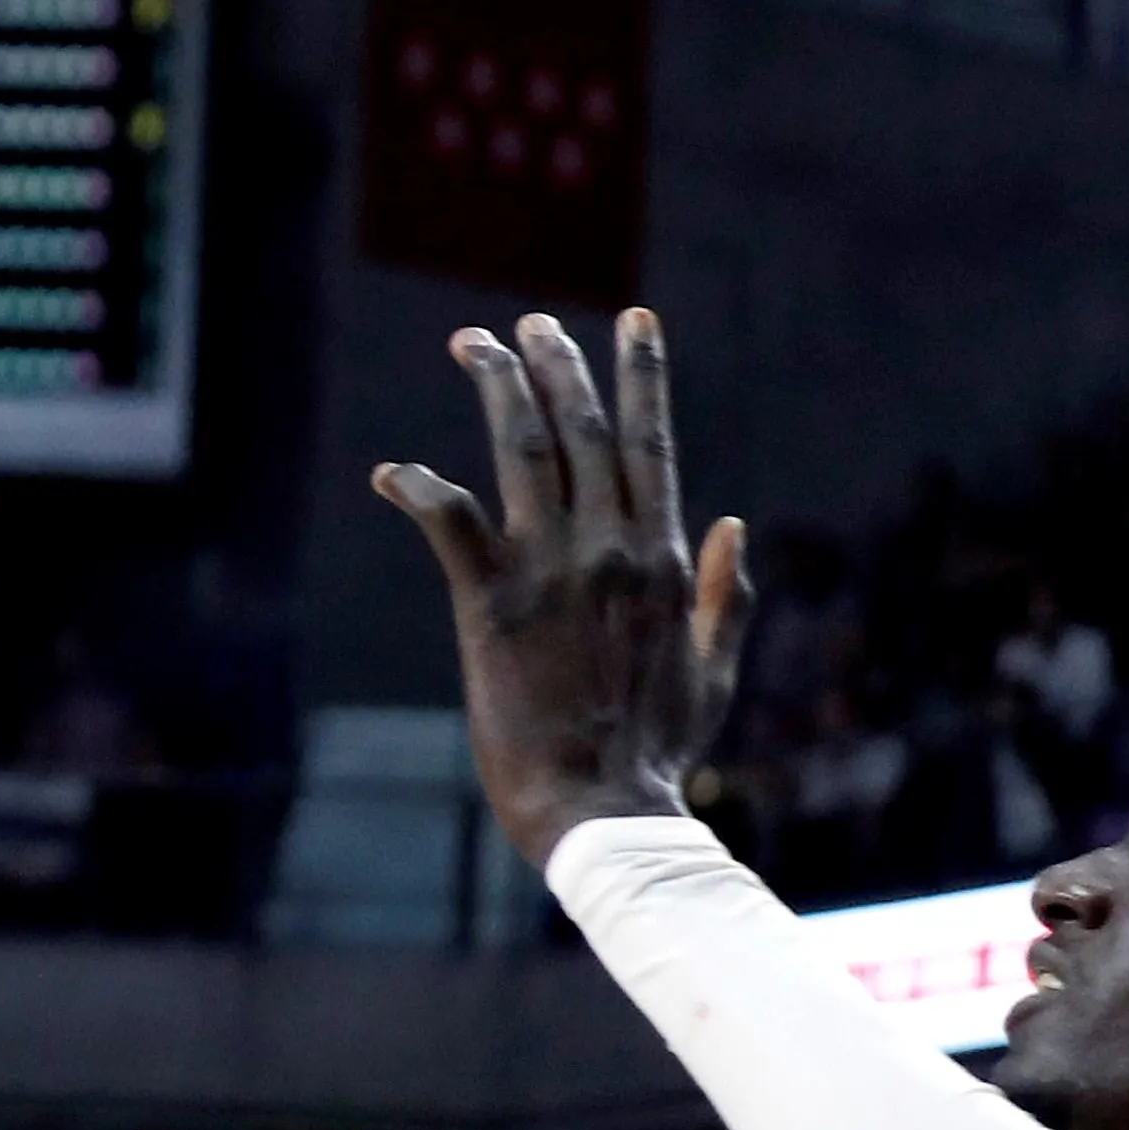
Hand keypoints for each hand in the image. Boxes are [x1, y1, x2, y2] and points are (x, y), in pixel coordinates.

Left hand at [374, 307, 751, 870]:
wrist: (603, 808)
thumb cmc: (658, 749)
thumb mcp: (716, 668)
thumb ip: (726, 595)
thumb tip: (738, 526)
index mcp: (664, 558)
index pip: (652, 443)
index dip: (641, 375)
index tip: (634, 321)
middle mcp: (613, 549)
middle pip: (583, 431)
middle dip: (557, 365)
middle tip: (530, 322)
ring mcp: (553, 572)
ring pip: (525, 453)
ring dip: (499, 391)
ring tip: (473, 345)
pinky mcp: (492, 605)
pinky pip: (451, 526)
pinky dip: (421, 490)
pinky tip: (390, 472)